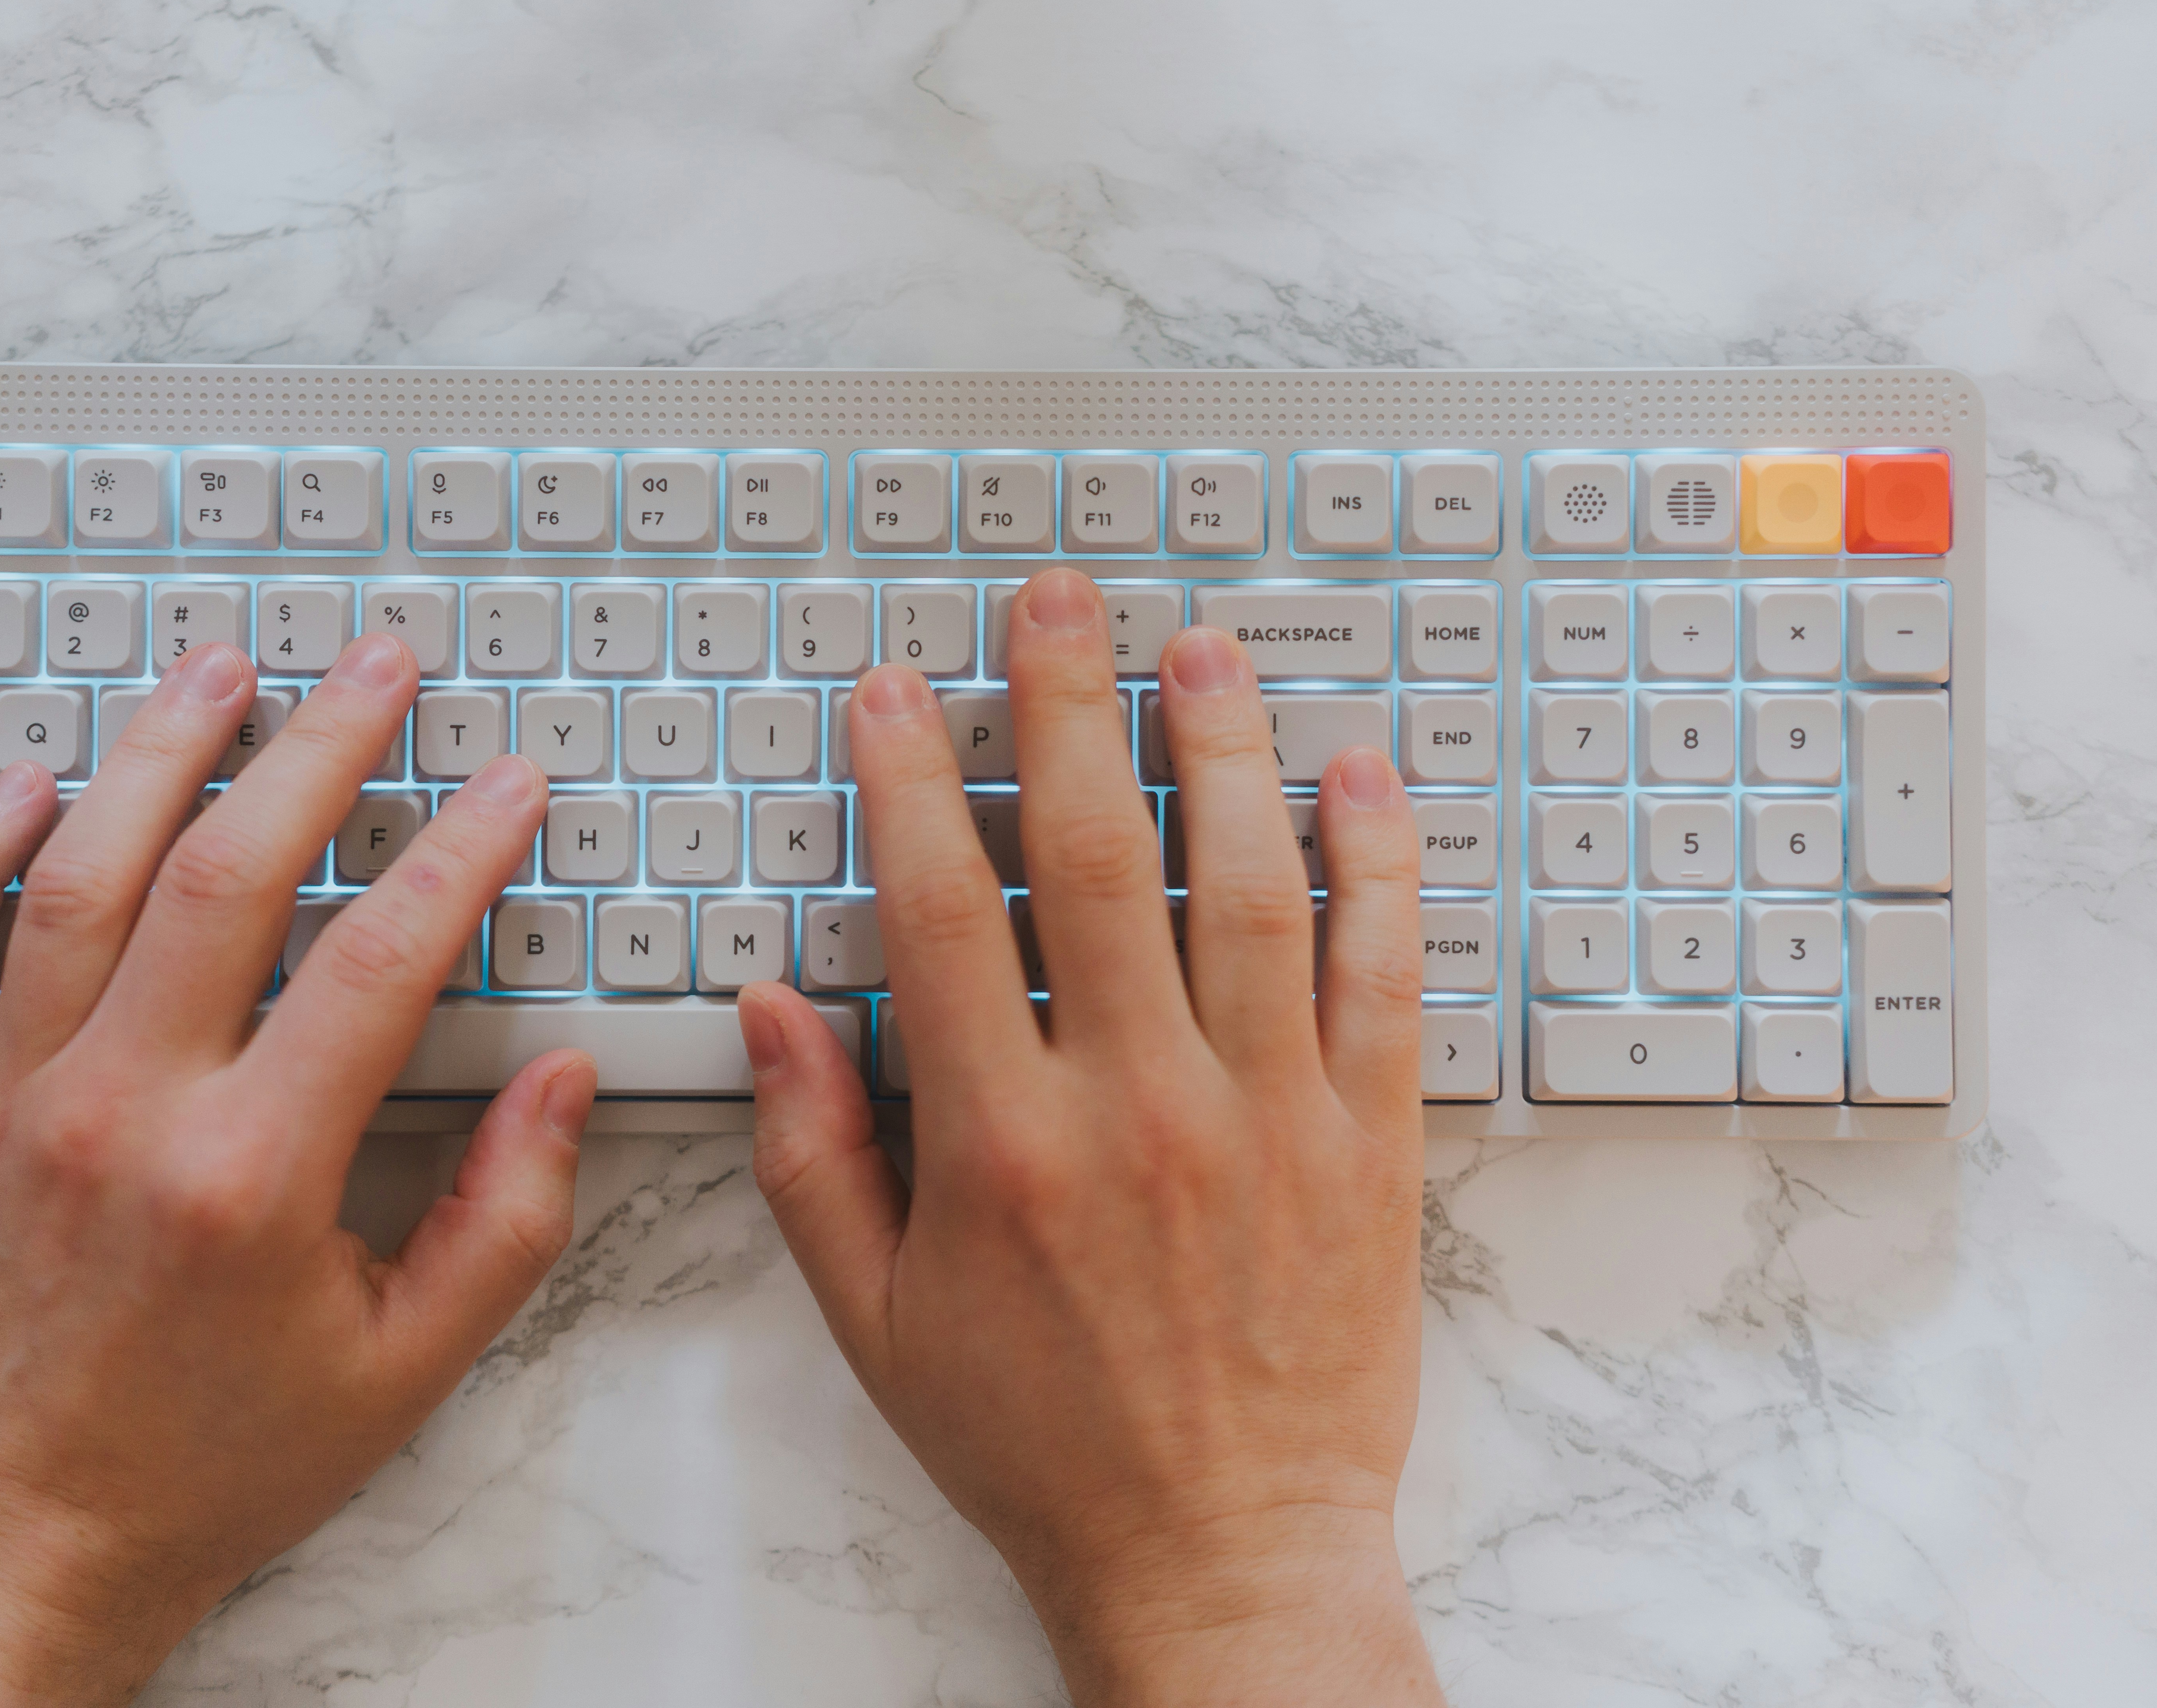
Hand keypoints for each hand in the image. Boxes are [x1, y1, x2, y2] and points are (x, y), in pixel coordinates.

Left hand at [0, 638, 591, 1707]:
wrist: (21, 1539)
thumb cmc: (216, 1461)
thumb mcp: (406, 1367)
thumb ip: (504, 1219)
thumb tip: (561, 1082)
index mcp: (253, 1174)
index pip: (380, 958)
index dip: (462, 854)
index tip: (508, 787)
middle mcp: (123, 1112)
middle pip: (229, 873)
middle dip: (320, 747)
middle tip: (377, 664)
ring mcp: (12, 1101)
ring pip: (81, 876)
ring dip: (158, 753)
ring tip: (219, 667)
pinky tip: (34, 782)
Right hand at [742, 568, 1440, 1705]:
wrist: (1224, 1557)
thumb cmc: (1040, 1444)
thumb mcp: (877, 1321)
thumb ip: (813, 1155)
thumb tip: (773, 1009)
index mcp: (1006, 1149)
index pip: (946, 914)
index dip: (912, 783)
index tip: (894, 691)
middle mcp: (1140, 1110)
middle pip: (1103, 859)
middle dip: (1070, 707)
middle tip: (1058, 598)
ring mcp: (1268, 1117)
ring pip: (1251, 887)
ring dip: (1223, 748)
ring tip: (1199, 645)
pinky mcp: (1366, 1143)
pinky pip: (1383, 975)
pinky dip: (1376, 865)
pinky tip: (1356, 773)